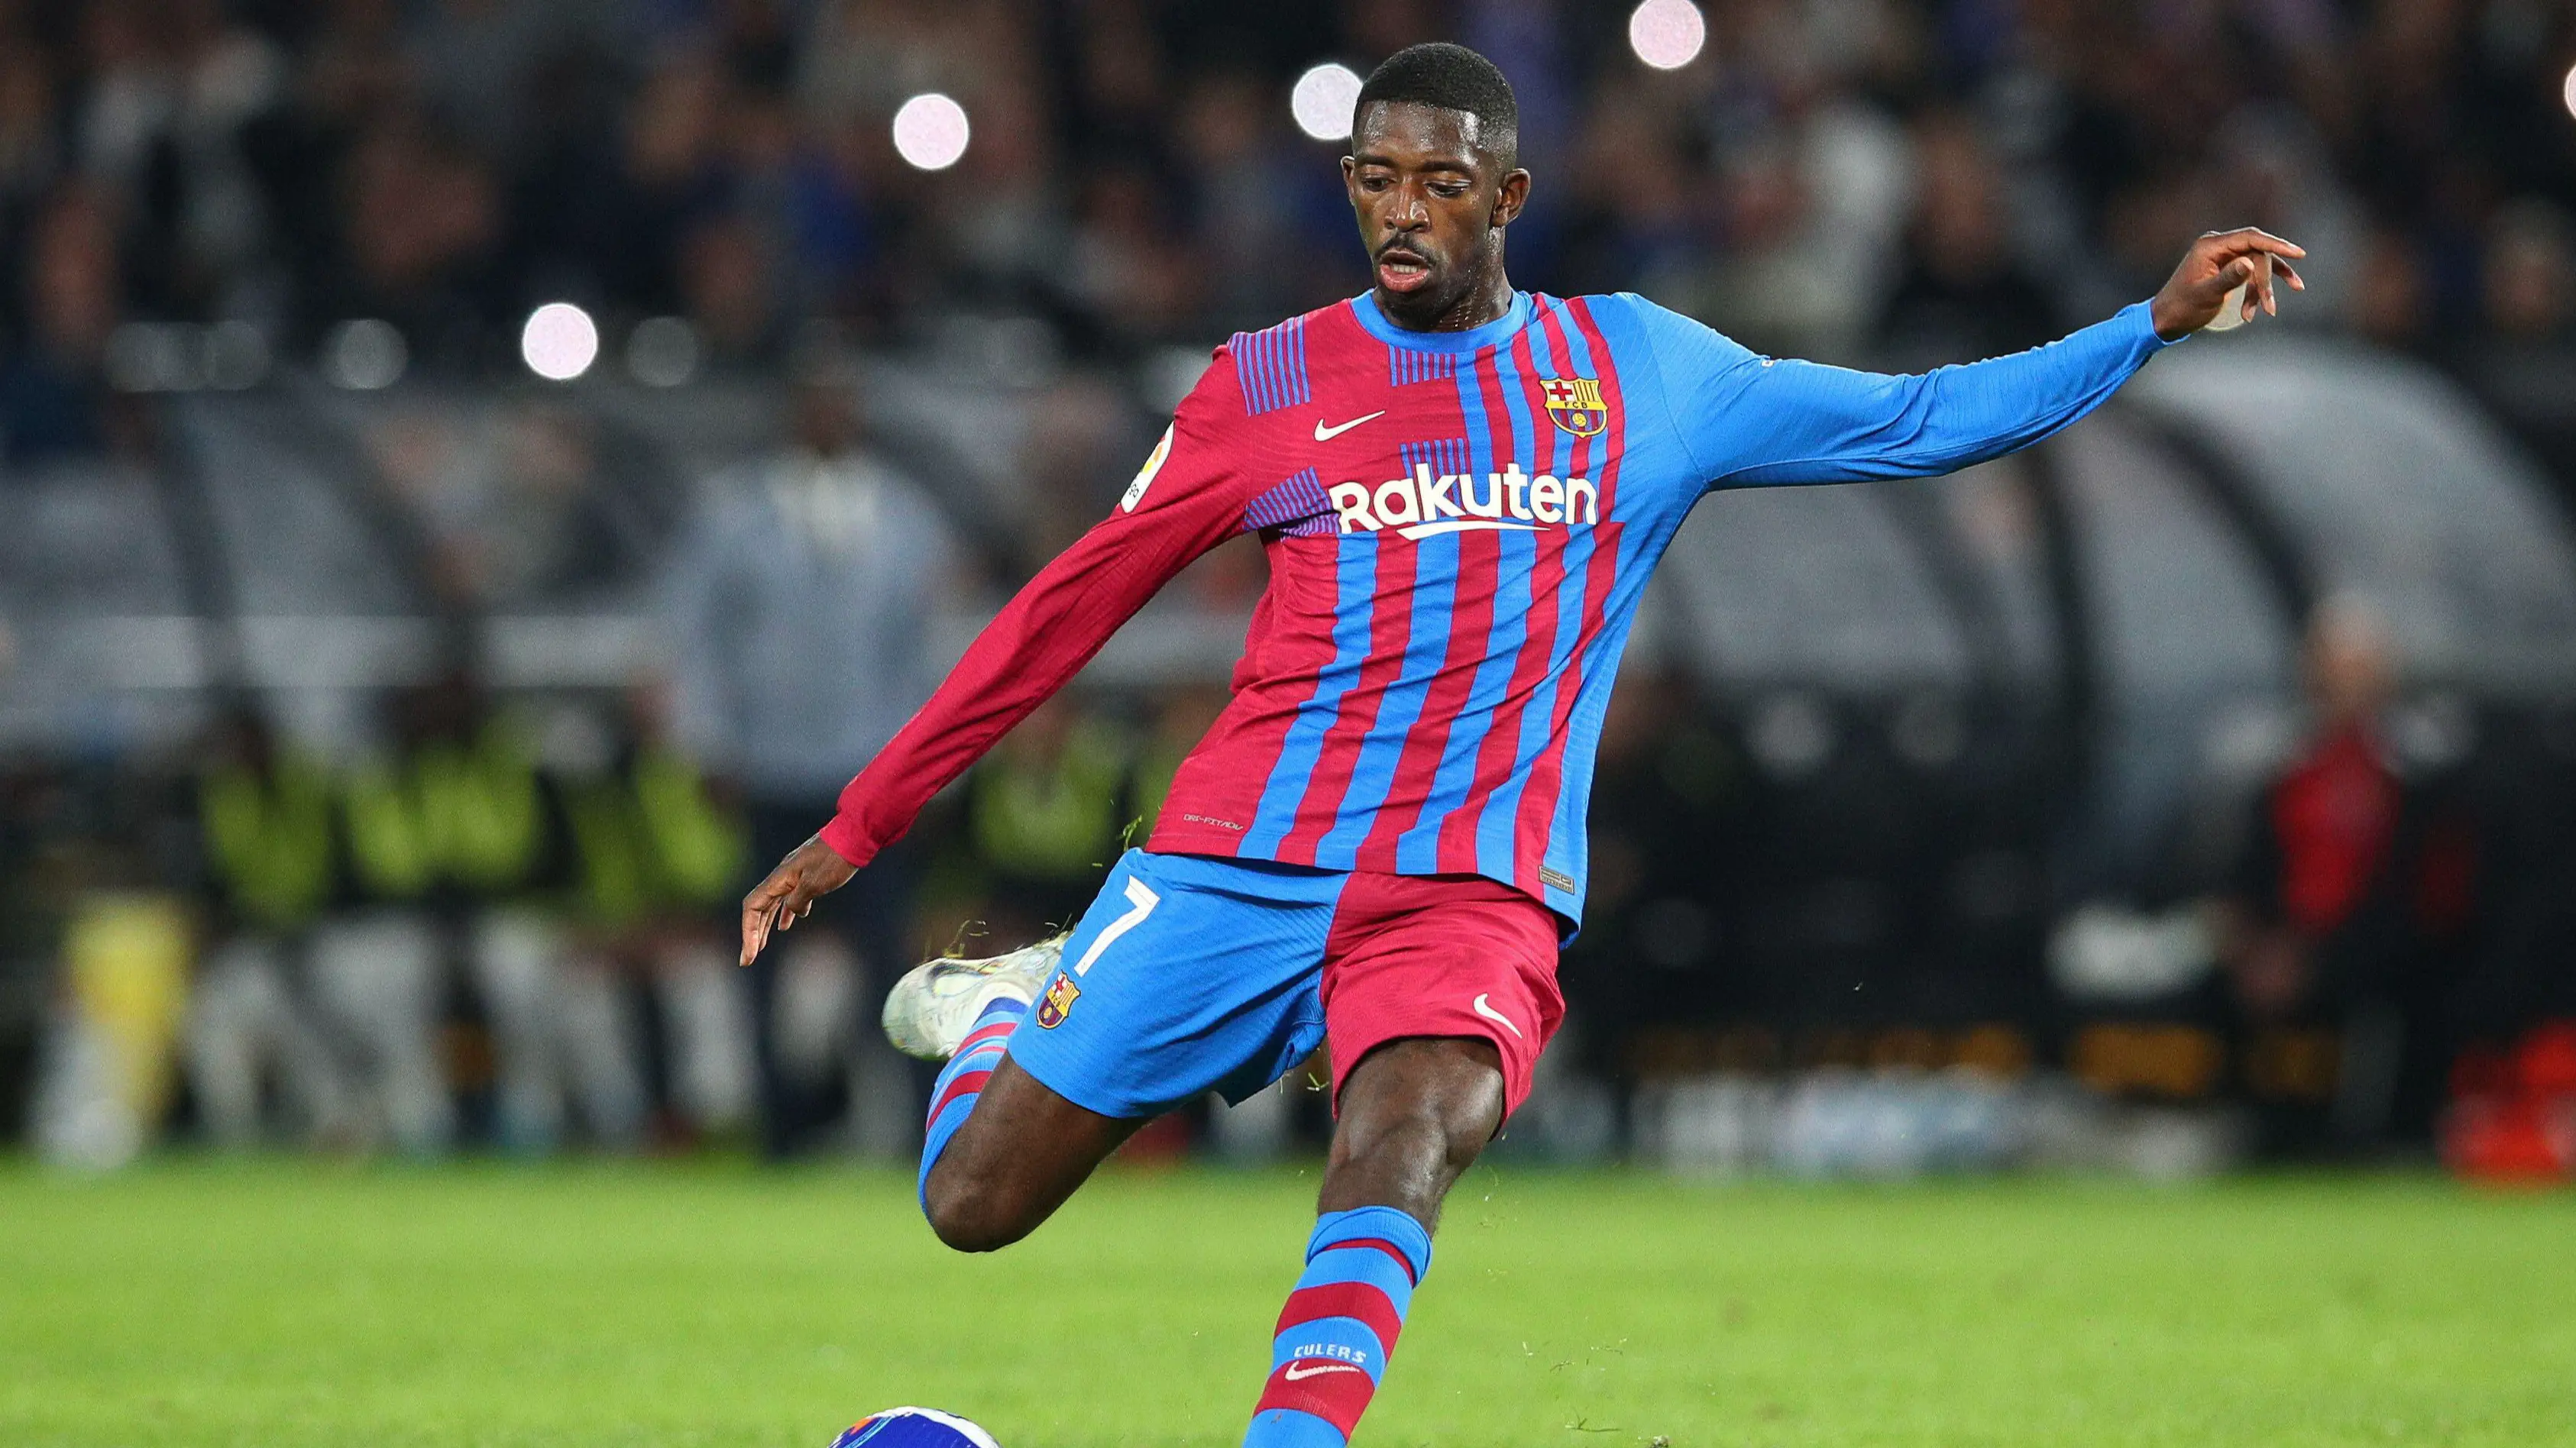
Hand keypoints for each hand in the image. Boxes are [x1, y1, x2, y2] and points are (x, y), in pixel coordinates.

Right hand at [739, 833, 856, 965]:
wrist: (856, 835)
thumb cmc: (836, 858)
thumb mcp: (815, 883)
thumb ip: (797, 901)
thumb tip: (792, 912)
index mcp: (780, 878)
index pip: (753, 907)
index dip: (748, 931)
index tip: (751, 954)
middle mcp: (782, 877)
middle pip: (759, 908)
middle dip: (753, 934)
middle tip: (749, 959)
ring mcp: (794, 876)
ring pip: (773, 904)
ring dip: (766, 926)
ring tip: (761, 947)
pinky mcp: (806, 876)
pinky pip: (789, 898)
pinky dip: (784, 913)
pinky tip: (785, 926)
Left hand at [2151, 227, 2306, 339]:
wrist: (2166, 320)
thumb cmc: (2182, 307)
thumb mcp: (2206, 294)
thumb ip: (2228, 278)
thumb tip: (2249, 264)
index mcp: (2210, 246)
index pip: (2251, 237)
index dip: (2276, 244)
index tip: (2299, 253)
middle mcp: (2218, 246)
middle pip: (2257, 254)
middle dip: (2265, 282)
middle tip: (2268, 308)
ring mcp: (2225, 256)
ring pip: (2258, 265)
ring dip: (2264, 288)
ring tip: (2269, 311)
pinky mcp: (2229, 267)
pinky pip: (2255, 271)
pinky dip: (2265, 285)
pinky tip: (2288, 290)